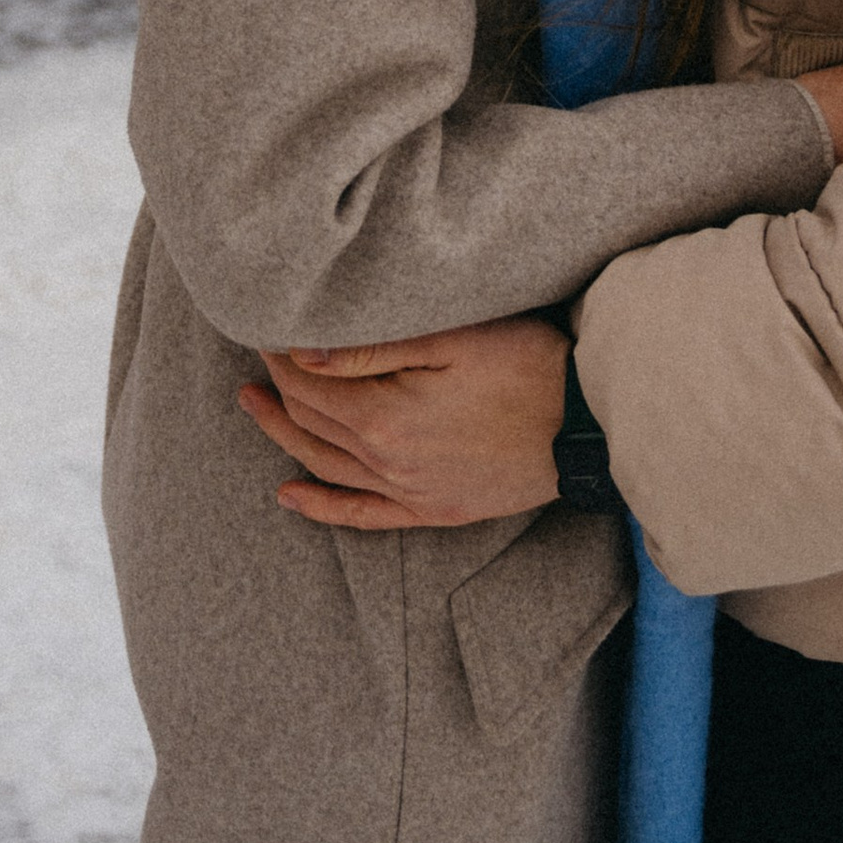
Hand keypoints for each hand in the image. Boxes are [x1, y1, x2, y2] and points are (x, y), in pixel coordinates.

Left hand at [238, 317, 567, 530]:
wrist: (588, 423)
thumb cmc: (528, 364)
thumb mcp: (452, 338)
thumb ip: (373, 347)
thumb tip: (303, 352)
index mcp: (386, 419)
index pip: (309, 386)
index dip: (281, 355)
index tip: (265, 327)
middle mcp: (389, 464)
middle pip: (313, 424)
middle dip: (279, 387)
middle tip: (256, 355)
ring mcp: (412, 492)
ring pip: (326, 466)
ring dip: (284, 436)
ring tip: (254, 406)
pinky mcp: (435, 509)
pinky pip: (363, 515)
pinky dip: (321, 506)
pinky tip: (290, 496)